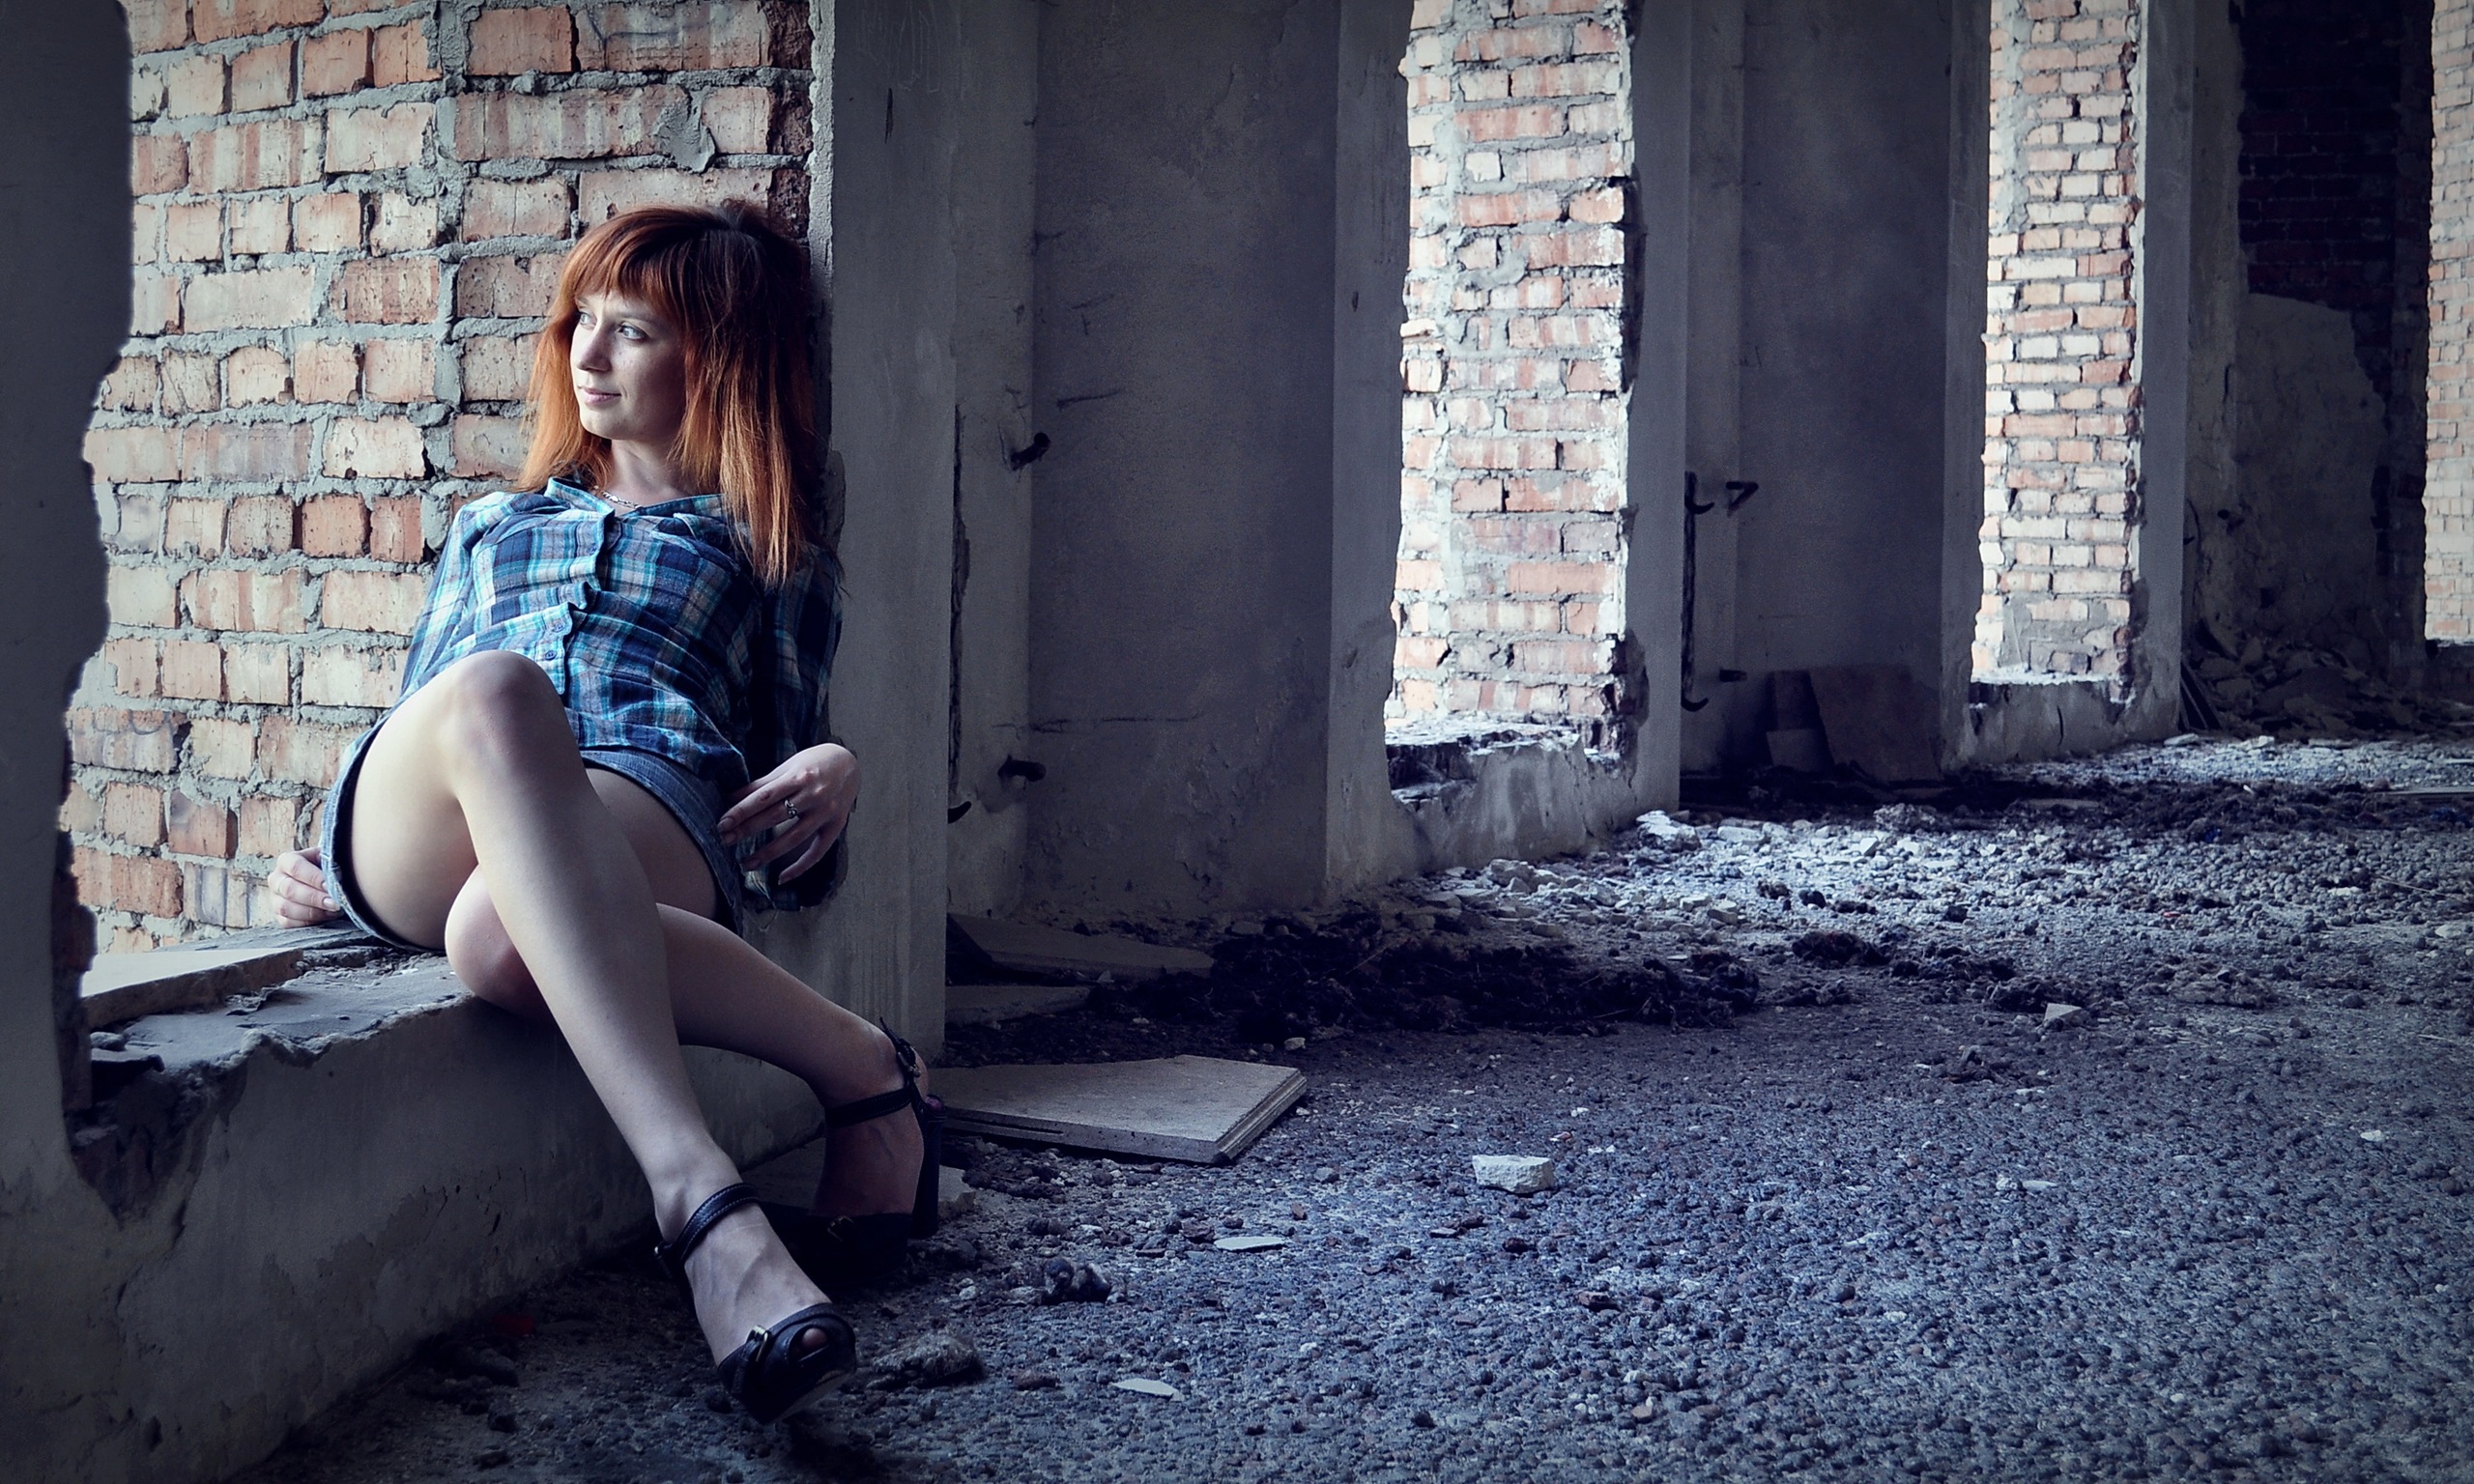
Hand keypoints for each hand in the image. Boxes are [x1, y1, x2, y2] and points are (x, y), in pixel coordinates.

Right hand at [269, 847, 342, 926]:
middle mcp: (276, 879)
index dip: (314, 878)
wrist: (324, 882)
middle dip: (315, 898)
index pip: (296, 867)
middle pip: (289, 889)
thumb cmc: (327, 868)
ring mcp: (275, 899)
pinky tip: (326, 917)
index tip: (331, 886)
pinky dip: (309, 922)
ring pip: (285, 908)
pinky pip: (288, 922)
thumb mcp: (329, 859)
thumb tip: (338, 877)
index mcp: (286, 861)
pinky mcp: (280, 916)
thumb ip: (331, 863)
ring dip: (312, 912)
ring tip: (334, 910)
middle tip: (335, 903)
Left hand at [720, 743, 857, 882]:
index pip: (764, 797)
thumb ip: (761, 785)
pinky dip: (800, 866)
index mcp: (798, 776)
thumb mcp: (787, 767)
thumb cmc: (813, 763)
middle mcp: (813, 795)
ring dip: (768, 853)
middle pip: (775, 816)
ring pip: (794, 837)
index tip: (722, 824)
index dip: (741, 811)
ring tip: (746, 864)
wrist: (849, 764)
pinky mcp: (836, 826)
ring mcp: (826, 812)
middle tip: (725, 841)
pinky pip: (817, 851)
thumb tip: (730, 798)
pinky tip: (781, 878)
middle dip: (748, 830)